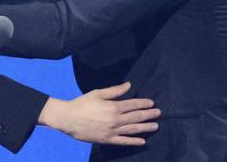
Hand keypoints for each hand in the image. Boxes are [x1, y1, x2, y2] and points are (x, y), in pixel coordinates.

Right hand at [38, 82, 159, 144]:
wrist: (68, 118)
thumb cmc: (82, 103)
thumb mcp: (97, 93)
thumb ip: (114, 91)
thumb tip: (128, 85)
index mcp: (113, 106)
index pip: (132, 105)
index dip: (143, 103)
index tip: (152, 103)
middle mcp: (115, 119)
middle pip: (136, 117)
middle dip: (148, 115)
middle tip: (158, 113)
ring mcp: (112, 131)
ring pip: (133, 129)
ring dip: (145, 127)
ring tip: (155, 126)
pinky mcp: (107, 139)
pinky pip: (123, 141)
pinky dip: (133, 141)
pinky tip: (142, 141)